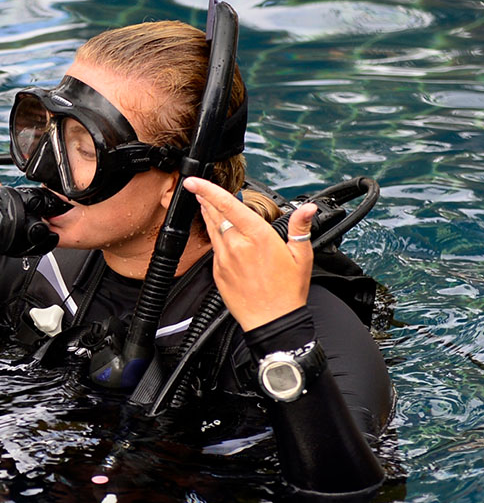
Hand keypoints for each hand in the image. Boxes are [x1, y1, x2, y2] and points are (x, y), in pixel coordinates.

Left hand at [184, 177, 316, 331]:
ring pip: (212, 229)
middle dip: (206, 198)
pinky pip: (214, 248)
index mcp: (258, 237)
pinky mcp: (219, 272)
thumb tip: (307, 208)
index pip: (229, 205)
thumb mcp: (301, 256)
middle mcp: (237, 246)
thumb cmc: (287, 292)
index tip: (195, 181)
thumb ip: (300, 228)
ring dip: (208, 214)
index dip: (209, 190)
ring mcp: (225, 259)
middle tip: (198, 187)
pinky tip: (218, 232)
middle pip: (216, 215)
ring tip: (204, 202)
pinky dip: (215, 236)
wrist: (271, 321)